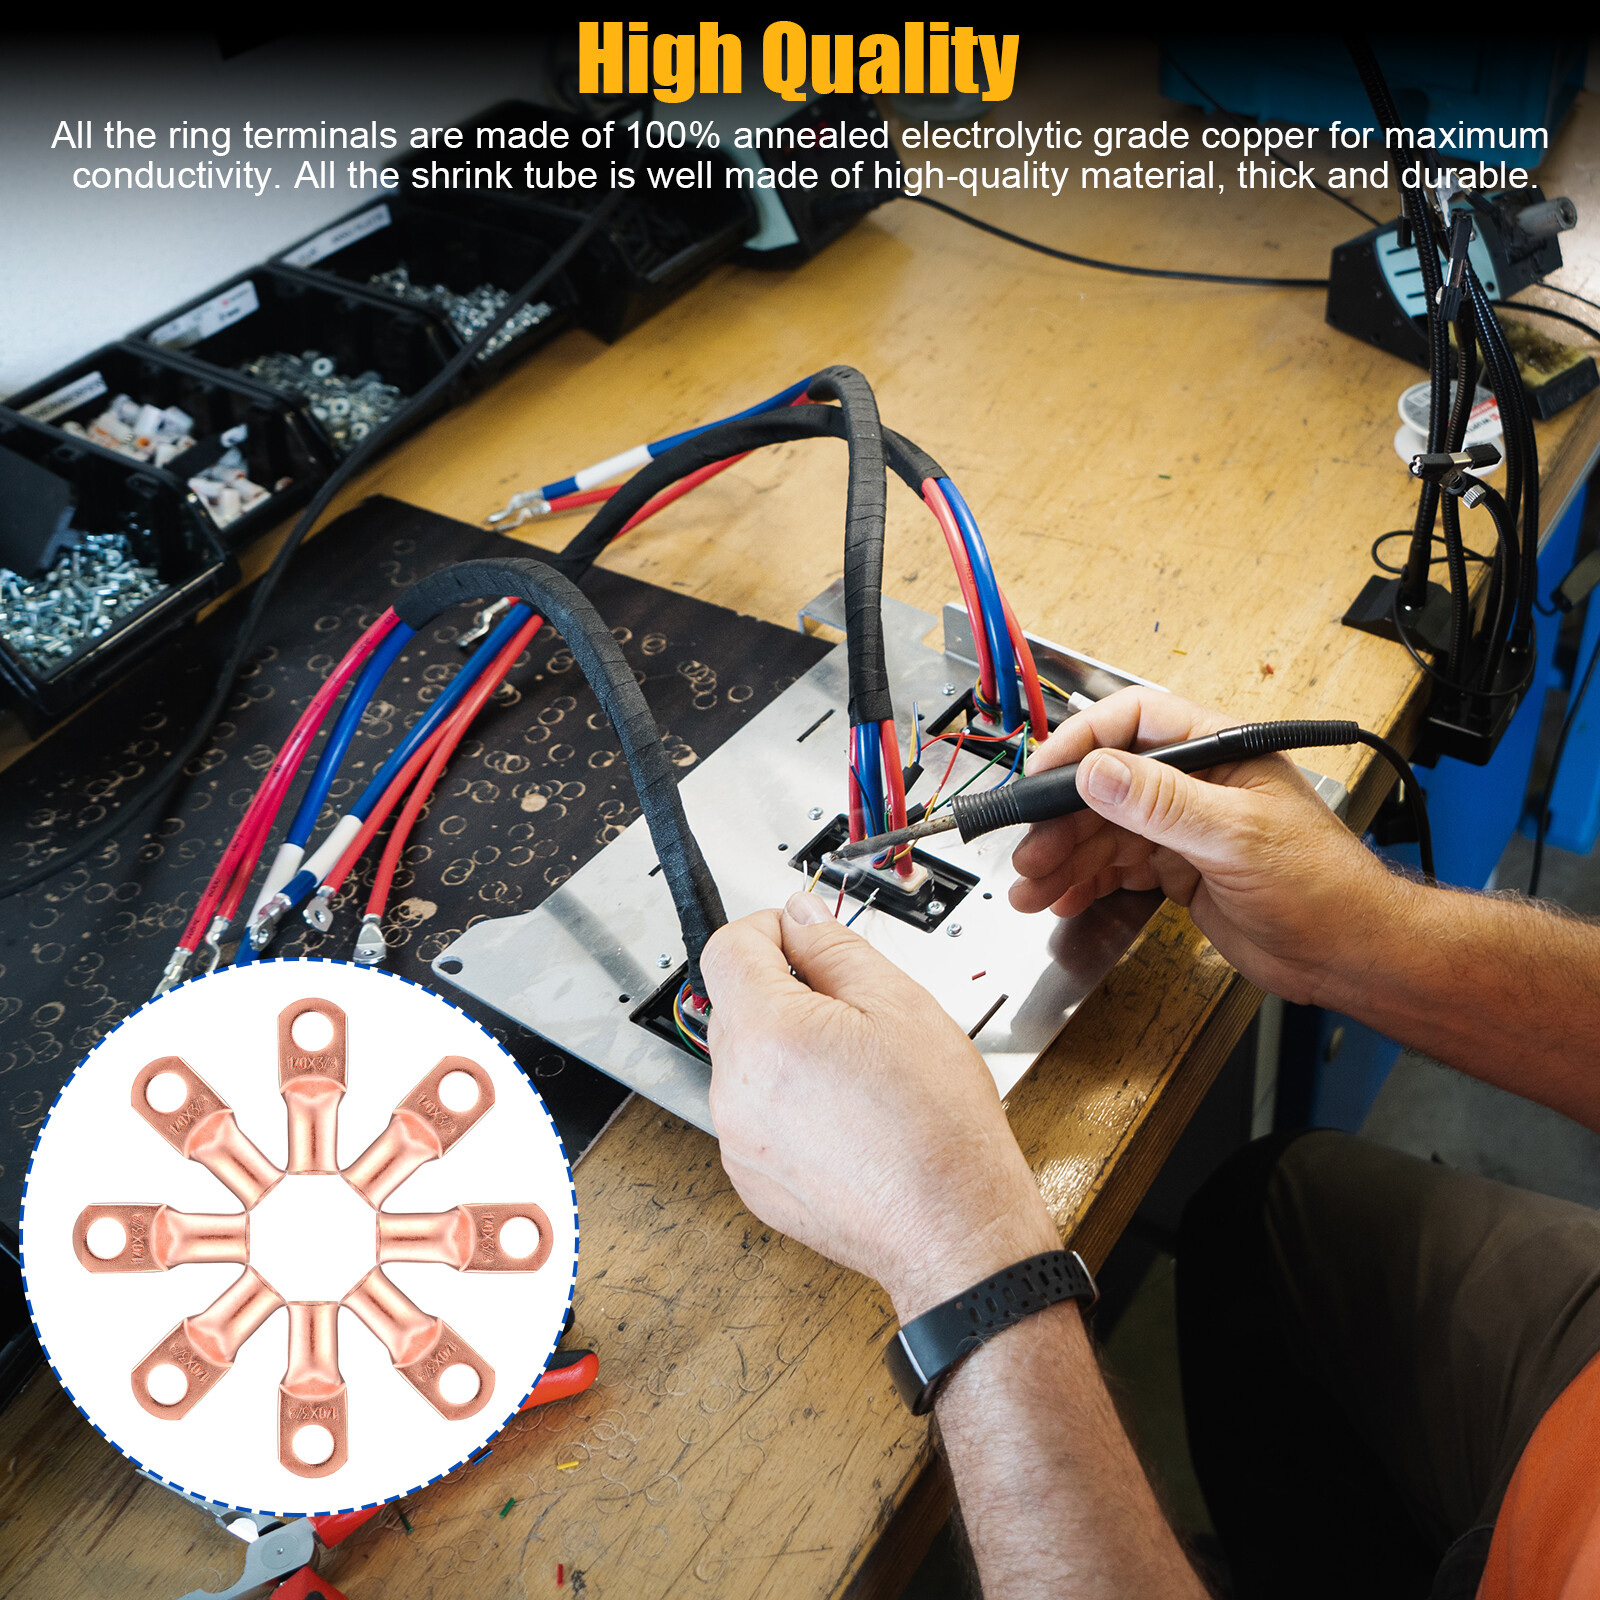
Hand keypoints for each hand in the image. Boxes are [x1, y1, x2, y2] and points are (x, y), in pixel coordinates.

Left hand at [701, 893, 1058, 1320]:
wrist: (954, 1231)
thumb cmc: (938, 1127)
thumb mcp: (899, 1004)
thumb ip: (835, 947)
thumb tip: (800, 915)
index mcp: (765, 1033)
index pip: (727, 946)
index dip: (770, 930)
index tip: (806, 939)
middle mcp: (733, 1089)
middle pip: (737, 1004)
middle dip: (787, 993)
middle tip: (857, 1015)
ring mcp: (737, 1140)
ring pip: (748, 1061)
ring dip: (788, 1051)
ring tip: (859, 1077)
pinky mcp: (750, 1178)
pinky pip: (755, 1115)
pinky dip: (789, 1105)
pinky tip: (847, 1119)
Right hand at [1008, 687, 1414, 1006]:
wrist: (1350, 956)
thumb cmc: (1323, 887)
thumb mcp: (1236, 837)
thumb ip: (1161, 803)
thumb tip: (1097, 770)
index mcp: (1218, 752)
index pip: (1135, 723)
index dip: (1083, 743)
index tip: (1044, 775)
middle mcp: (1197, 784)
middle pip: (1107, 785)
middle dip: (1061, 820)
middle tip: (1029, 854)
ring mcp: (1186, 829)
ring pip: (1105, 832)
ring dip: (1063, 858)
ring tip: (1031, 889)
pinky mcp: (1180, 870)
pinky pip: (1118, 867)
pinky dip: (1085, 883)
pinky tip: (1062, 899)